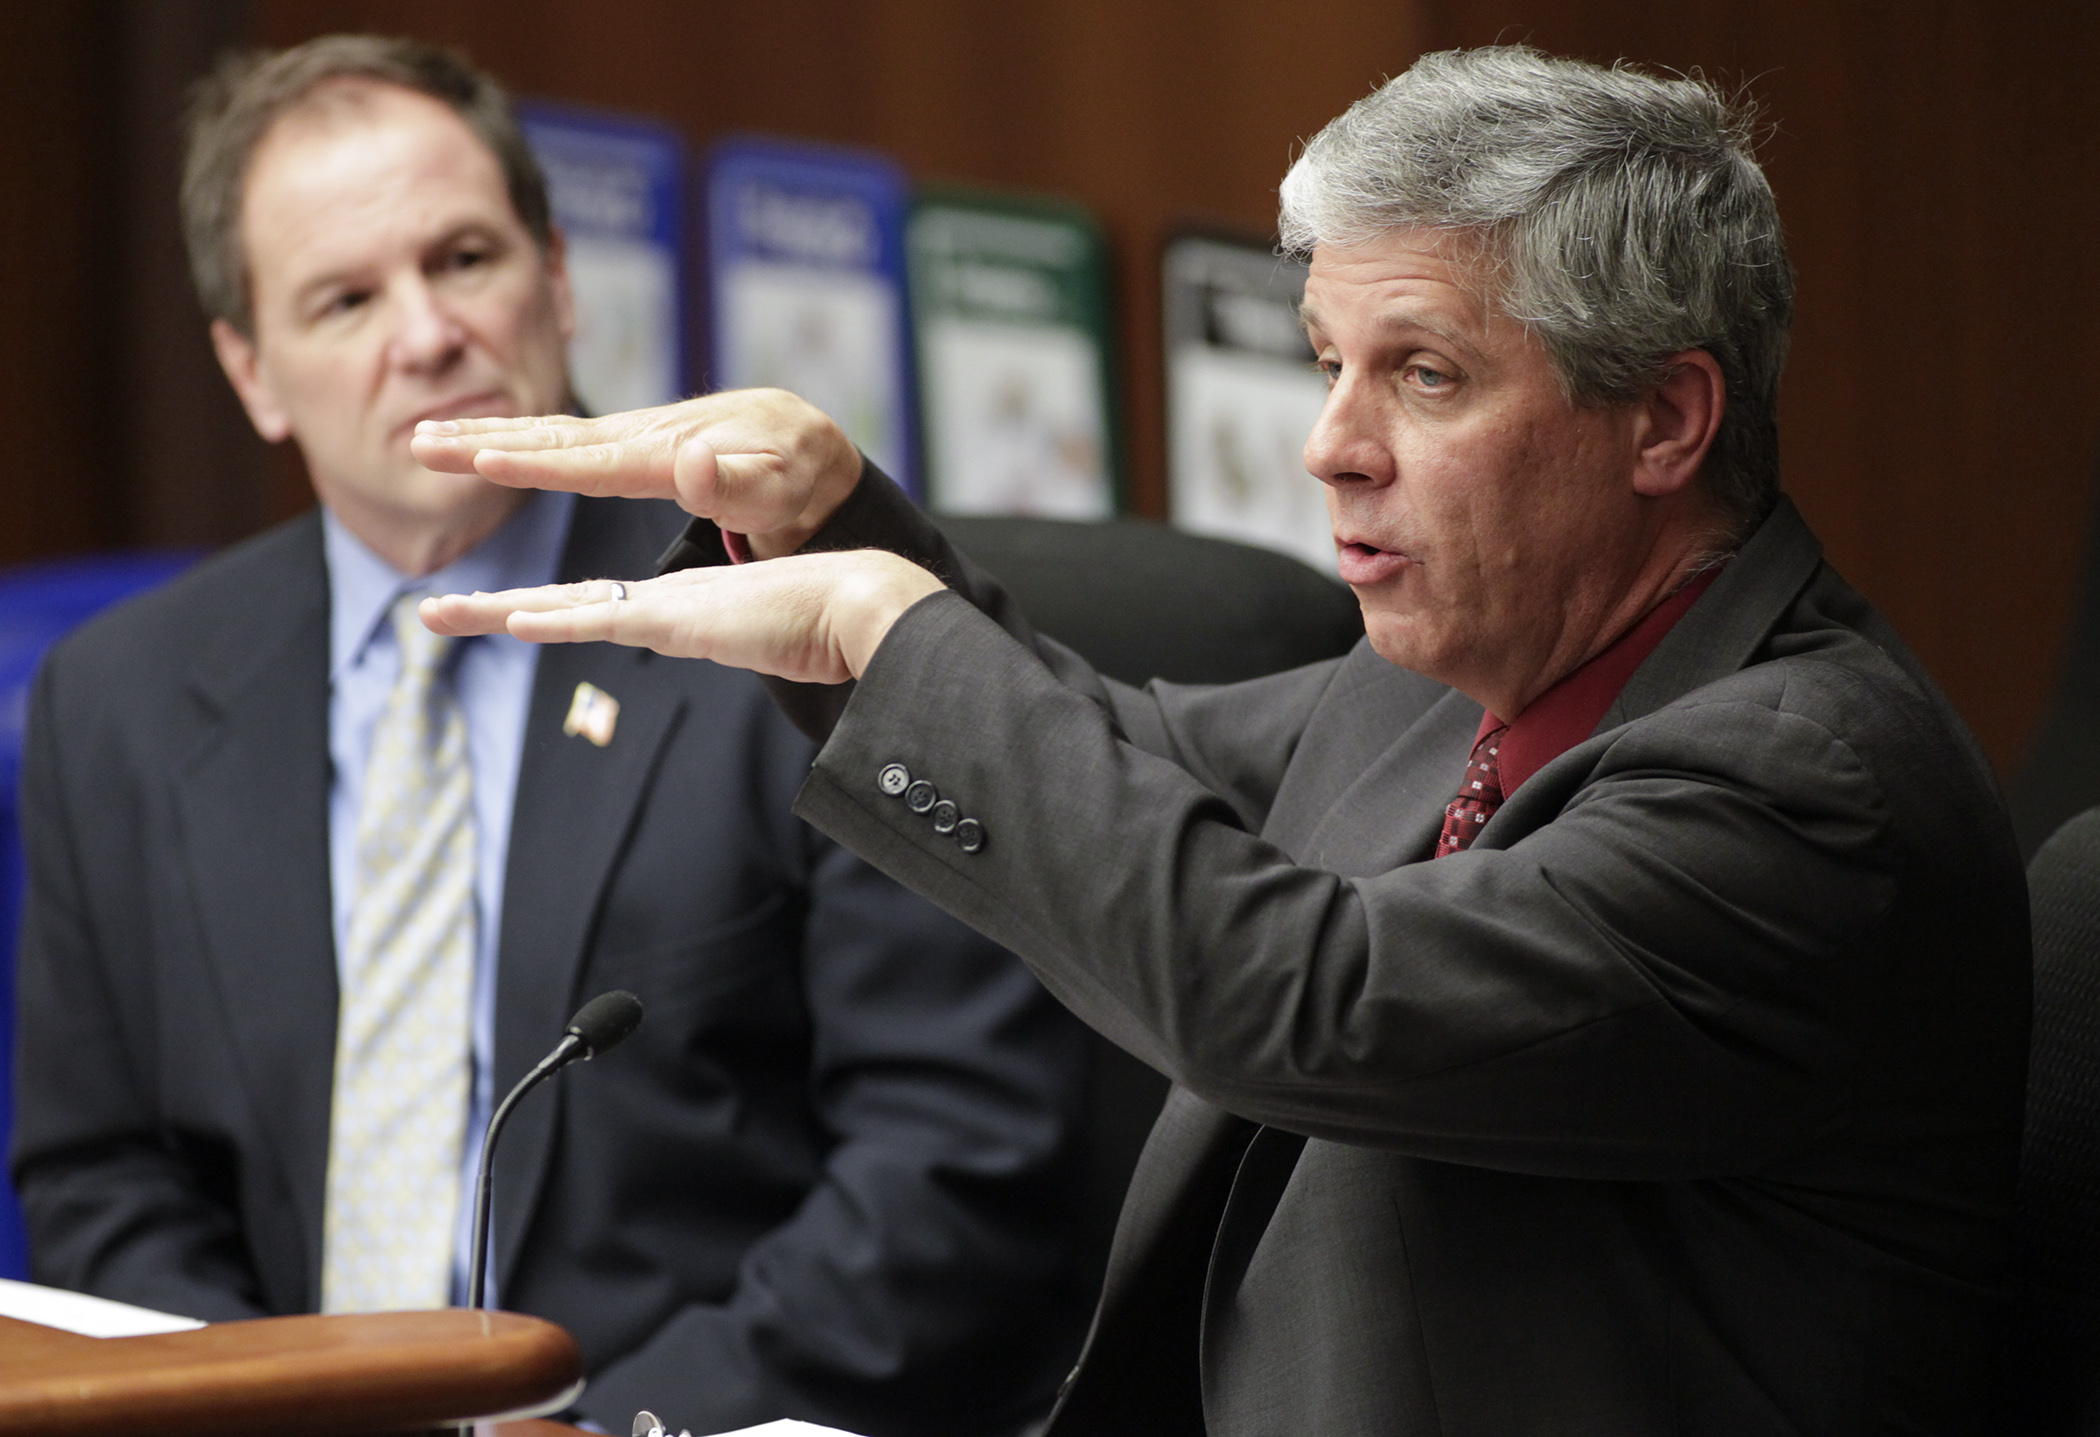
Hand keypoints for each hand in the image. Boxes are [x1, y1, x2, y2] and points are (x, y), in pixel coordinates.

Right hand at [408, 388, 861, 556]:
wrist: (816, 450)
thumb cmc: (803, 479)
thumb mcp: (782, 488)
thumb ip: (737, 482)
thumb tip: (693, 466)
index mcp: (672, 454)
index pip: (592, 462)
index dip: (536, 466)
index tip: (479, 462)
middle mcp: (645, 437)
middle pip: (552, 440)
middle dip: (483, 441)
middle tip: (418, 443)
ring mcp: (637, 438)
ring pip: (550, 435)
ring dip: (487, 435)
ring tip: (429, 438)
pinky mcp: (637, 446)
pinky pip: (566, 443)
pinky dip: (519, 440)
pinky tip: (488, 442)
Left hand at [421, 550, 945, 683]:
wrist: (865, 608)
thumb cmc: (840, 631)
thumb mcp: (788, 653)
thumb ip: (771, 659)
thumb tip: (788, 674)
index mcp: (690, 613)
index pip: (604, 611)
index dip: (553, 613)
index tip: (509, 616)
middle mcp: (668, 603)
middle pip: (563, 605)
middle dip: (493, 609)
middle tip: (432, 613)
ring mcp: (670, 608)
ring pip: (562, 606)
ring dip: (494, 611)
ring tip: (433, 614)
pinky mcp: (681, 617)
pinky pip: (603, 617)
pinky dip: (555, 619)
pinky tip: (511, 620)